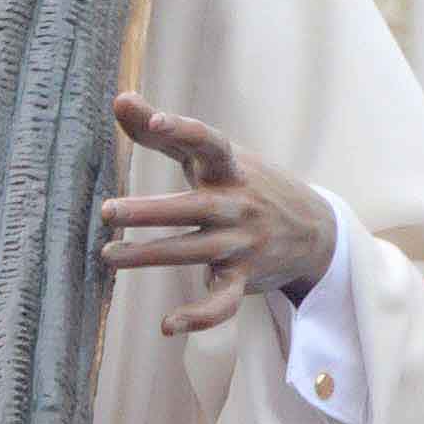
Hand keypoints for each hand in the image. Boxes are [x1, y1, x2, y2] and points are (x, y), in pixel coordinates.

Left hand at [99, 92, 335, 336]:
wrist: (315, 230)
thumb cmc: (246, 184)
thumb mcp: (215, 155)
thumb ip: (163, 132)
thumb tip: (119, 97)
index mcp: (229, 168)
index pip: (209, 143)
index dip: (183, 131)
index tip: (155, 121)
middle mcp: (236, 205)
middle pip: (191, 208)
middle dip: (150, 211)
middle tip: (107, 211)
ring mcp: (241, 243)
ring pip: (193, 252)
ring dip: (149, 256)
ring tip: (108, 255)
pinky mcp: (244, 277)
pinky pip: (222, 301)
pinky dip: (199, 317)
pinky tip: (167, 325)